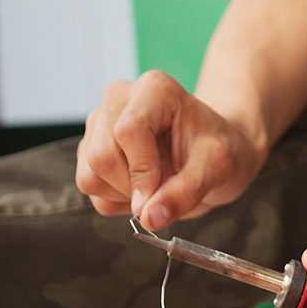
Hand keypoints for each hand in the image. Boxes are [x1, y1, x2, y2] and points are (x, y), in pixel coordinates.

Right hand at [75, 69, 264, 230]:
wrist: (210, 155)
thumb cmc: (217, 151)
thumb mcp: (217, 168)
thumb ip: (185, 192)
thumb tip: (149, 218)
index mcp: (153, 89)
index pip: (128, 131)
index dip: (142, 170)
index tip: (162, 192)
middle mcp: (118, 99)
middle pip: (101, 155)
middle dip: (133, 186)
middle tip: (165, 189)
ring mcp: (99, 123)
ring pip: (89, 175)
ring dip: (123, 195)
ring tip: (157, 185)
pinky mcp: (89, 147)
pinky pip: (89, 187)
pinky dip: (116, 199)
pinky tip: (142, 187)